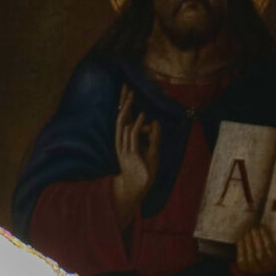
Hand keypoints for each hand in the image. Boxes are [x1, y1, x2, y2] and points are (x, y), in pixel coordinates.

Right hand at [112, 85, 160, 218]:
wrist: (136, 188)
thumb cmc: (143, 171)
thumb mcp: (152, 150)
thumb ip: (153, 136)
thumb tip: (155, 121)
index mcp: (127, 140)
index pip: (125, 118)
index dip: (125, 104)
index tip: (127, 90)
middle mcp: (123, 142)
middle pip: (121, 117)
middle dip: (123, 102)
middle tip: (125, 86)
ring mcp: (125, 147)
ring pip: (124, 124)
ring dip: (128, 109)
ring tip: (131, 96)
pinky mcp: (131, 154)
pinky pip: (133, 136)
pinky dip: (137, 124)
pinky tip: (142, 115)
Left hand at [234, 221, 275, 275]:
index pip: (271, 253)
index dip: (266, 240)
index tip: (262, 228)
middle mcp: (267, 270)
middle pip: (260, 254)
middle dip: (256, 240)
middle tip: (253, 228)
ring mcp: (255, 271)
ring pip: (250, 257)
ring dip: (248, 243)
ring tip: (247, 232)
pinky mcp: (245, 271)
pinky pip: (241, 261)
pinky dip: (241, 249)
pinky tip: (241, 239)